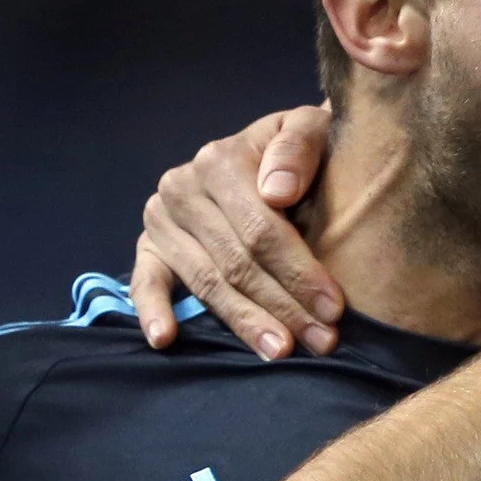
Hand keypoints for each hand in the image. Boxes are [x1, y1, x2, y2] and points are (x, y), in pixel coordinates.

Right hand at [129, 105, 338, 357]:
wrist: (272, 153)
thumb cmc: (300, 151)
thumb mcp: (310, 129)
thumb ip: (299, 147)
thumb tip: (278, 192)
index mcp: (219, 160)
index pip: (261, 229)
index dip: (299, 271)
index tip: (334, 308)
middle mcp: (182, 188)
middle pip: (237, 263)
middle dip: (283, 306)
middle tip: (320, 341)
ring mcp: (161, 220)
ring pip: (207, 283)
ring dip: (244, 322)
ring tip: (278, 351)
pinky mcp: (148, 247)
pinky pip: (145, 282)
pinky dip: (153, 311)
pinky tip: (165, 339)